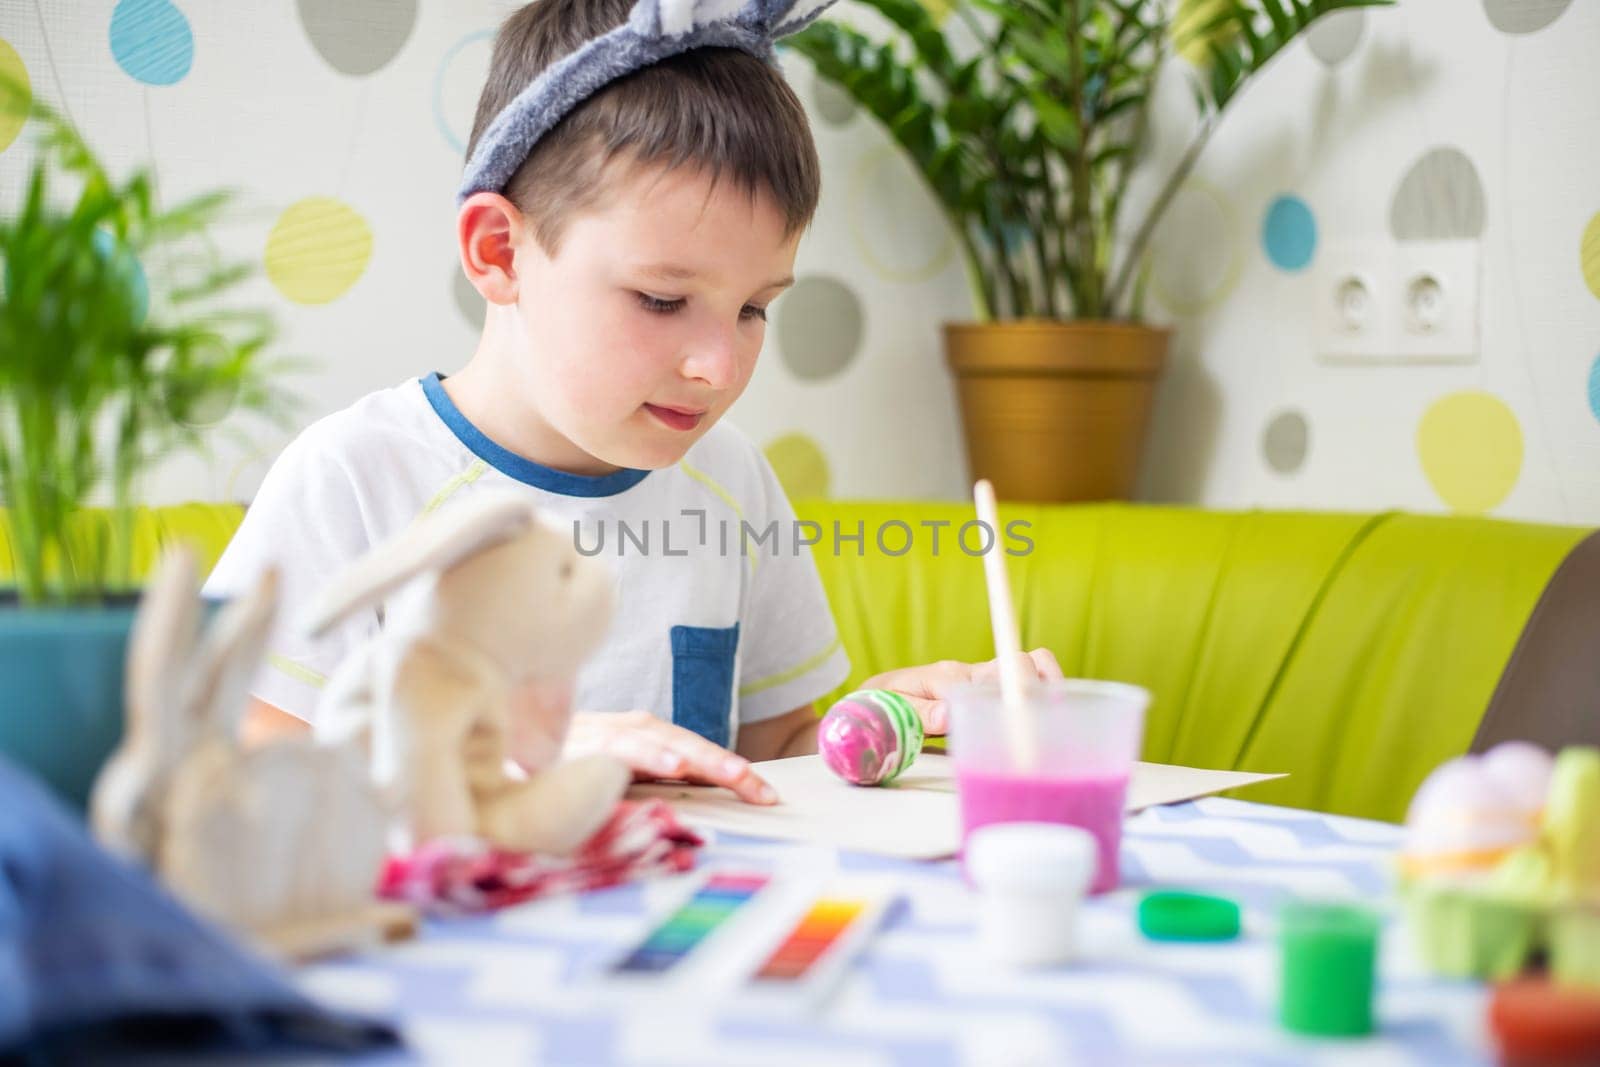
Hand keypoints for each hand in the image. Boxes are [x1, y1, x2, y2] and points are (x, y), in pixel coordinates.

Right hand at [563, 710, 777, 804]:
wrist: (493, 758)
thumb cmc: (550, 777)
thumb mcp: (603, 782)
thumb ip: (640, 789)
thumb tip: (689, 810)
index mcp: (635, 740)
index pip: (690, 752)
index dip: (728, 770)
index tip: (767, 796)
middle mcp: (621, 731)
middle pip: (683, 744)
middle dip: (727, 766)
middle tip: (764, 792)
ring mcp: (599, 734)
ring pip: (657, 741)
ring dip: (697, 757)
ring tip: (732, 775)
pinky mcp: (577, 744)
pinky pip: (617, 748)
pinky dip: (647, 753)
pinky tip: (672, 765)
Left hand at [859, 649, 1063, 734]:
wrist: (874, 700)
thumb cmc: (882, 704)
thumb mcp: (893, 709)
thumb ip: (920, 712)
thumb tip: (951, 715)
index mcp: (950, 676)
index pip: (995, 673)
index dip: (1019, 689)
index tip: (1028, 713)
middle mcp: (972, 674)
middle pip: (1024, 663)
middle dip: (1045, 685)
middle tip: (1049, 722)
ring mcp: (982, 681)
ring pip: (1031, 671)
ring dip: (1049, 690)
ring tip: (1057, 725)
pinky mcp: (987, 693)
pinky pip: (1023, 687)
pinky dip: (1042, 700)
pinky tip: (1046, 726)